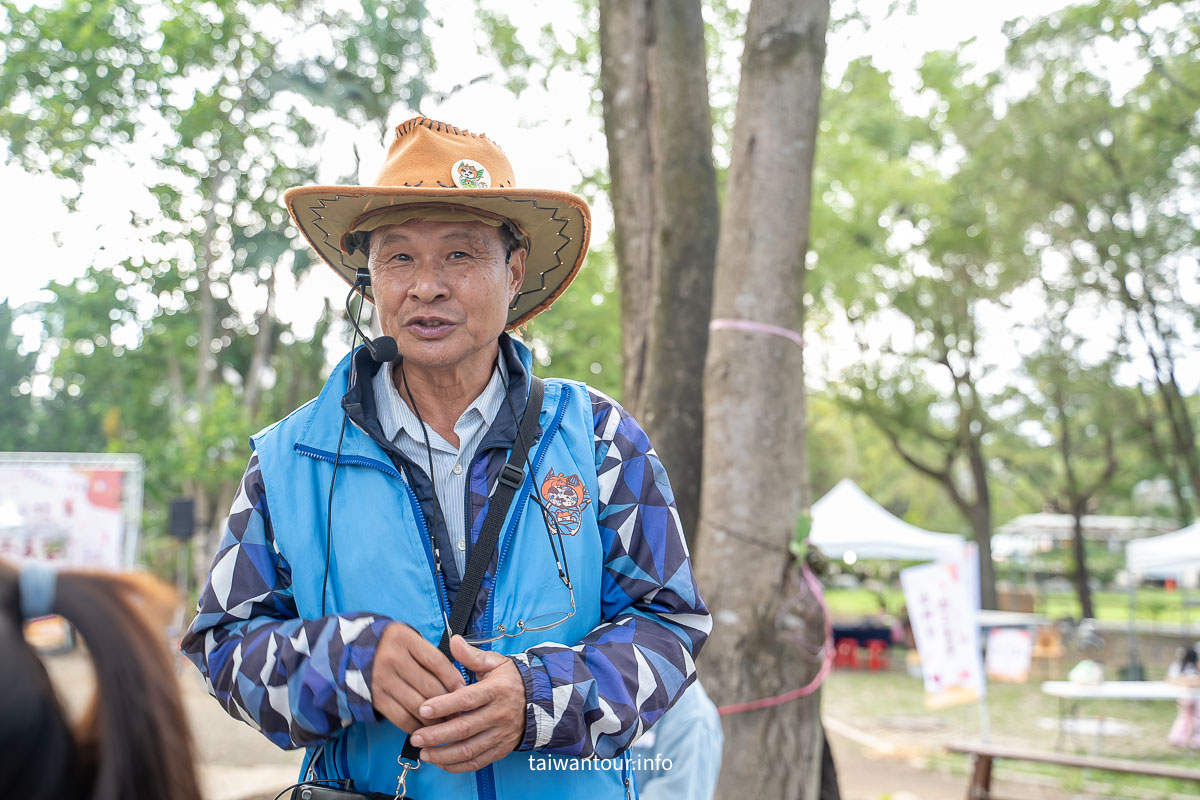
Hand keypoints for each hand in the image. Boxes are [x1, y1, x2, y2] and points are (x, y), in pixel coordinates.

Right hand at [371, 623, 464, 733]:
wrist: (351, 651)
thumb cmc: (391, 646)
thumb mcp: (408, 639)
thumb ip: (430, 655)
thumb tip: (458, 683)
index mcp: (404, 640)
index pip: (437, 662)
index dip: (454, 679)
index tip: (465, 691)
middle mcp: (392, 659)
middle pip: (429, 687)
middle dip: (449, 703)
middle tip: (461, 713)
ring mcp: (382, 680)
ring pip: (418, 706)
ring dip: (436, 719)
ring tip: (448, 723)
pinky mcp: (376, 699)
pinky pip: (402, 718)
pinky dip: (417, 726)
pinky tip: (426, 728)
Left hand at [409, 635, 526, 772]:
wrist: (539, 701)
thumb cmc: (510, 680)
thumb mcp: (495, 662)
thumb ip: (472, 655)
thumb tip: (454, 641)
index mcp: (496, 690)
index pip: (467, 699)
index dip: (444, 705)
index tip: (423, 708)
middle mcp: (499, 714)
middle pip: (464, 728)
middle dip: (437, 735)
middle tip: (415, 737)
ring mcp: (500, 734)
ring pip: (469, 750)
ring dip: (444, 754)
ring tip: (423, 753)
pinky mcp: (501, 749)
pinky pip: (477, 762)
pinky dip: (457, 766)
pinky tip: (440, 761)